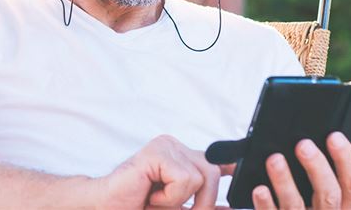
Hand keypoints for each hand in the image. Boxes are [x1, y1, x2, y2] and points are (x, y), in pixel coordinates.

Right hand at [96, 135, 224, 209]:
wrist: (105, 208)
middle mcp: (176, 148)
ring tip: (158, 202)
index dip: (234, 165)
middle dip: (204, 203)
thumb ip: (202, 207)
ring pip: (203, 176)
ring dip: (182, 201)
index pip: (217, 159)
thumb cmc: (136, 208)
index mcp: (182, 160)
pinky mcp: (157, 151)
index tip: (245, 170)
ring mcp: (166, 146)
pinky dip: (170, 197)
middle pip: (214, 172)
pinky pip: (184, 178)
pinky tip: (150, 195)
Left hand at [252, 132, 350, 209]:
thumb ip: (319, 176)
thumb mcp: (321, 198)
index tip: (334, 137)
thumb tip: (306, 143)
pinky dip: (265, 203)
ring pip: (296, 205)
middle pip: (329, 195)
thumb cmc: (305, 208)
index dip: (346, 159)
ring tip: (275, 160)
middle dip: (317, 167)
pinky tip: (260, 189)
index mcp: (341, 207)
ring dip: (285, 181)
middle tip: (303, 145)